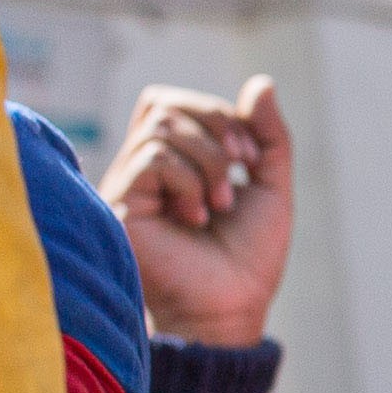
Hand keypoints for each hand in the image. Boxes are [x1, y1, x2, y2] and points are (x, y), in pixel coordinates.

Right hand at [101, 78, 294, 348]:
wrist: (231, 309)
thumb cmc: (247, 259)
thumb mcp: (271, 188)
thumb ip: (268, 137)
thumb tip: (261, 83)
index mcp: (174, 162)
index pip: (178, 103)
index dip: (220, 115)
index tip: (250, 158)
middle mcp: (143, 169)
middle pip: (164, 103)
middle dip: (215, 125)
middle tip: (239, 167)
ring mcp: (128, 186)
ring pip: (160, 128)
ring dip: (206, 160)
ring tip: (219, 205)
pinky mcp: (119, 204)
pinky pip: (152, 157)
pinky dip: (187, 180)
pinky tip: (195, 217)